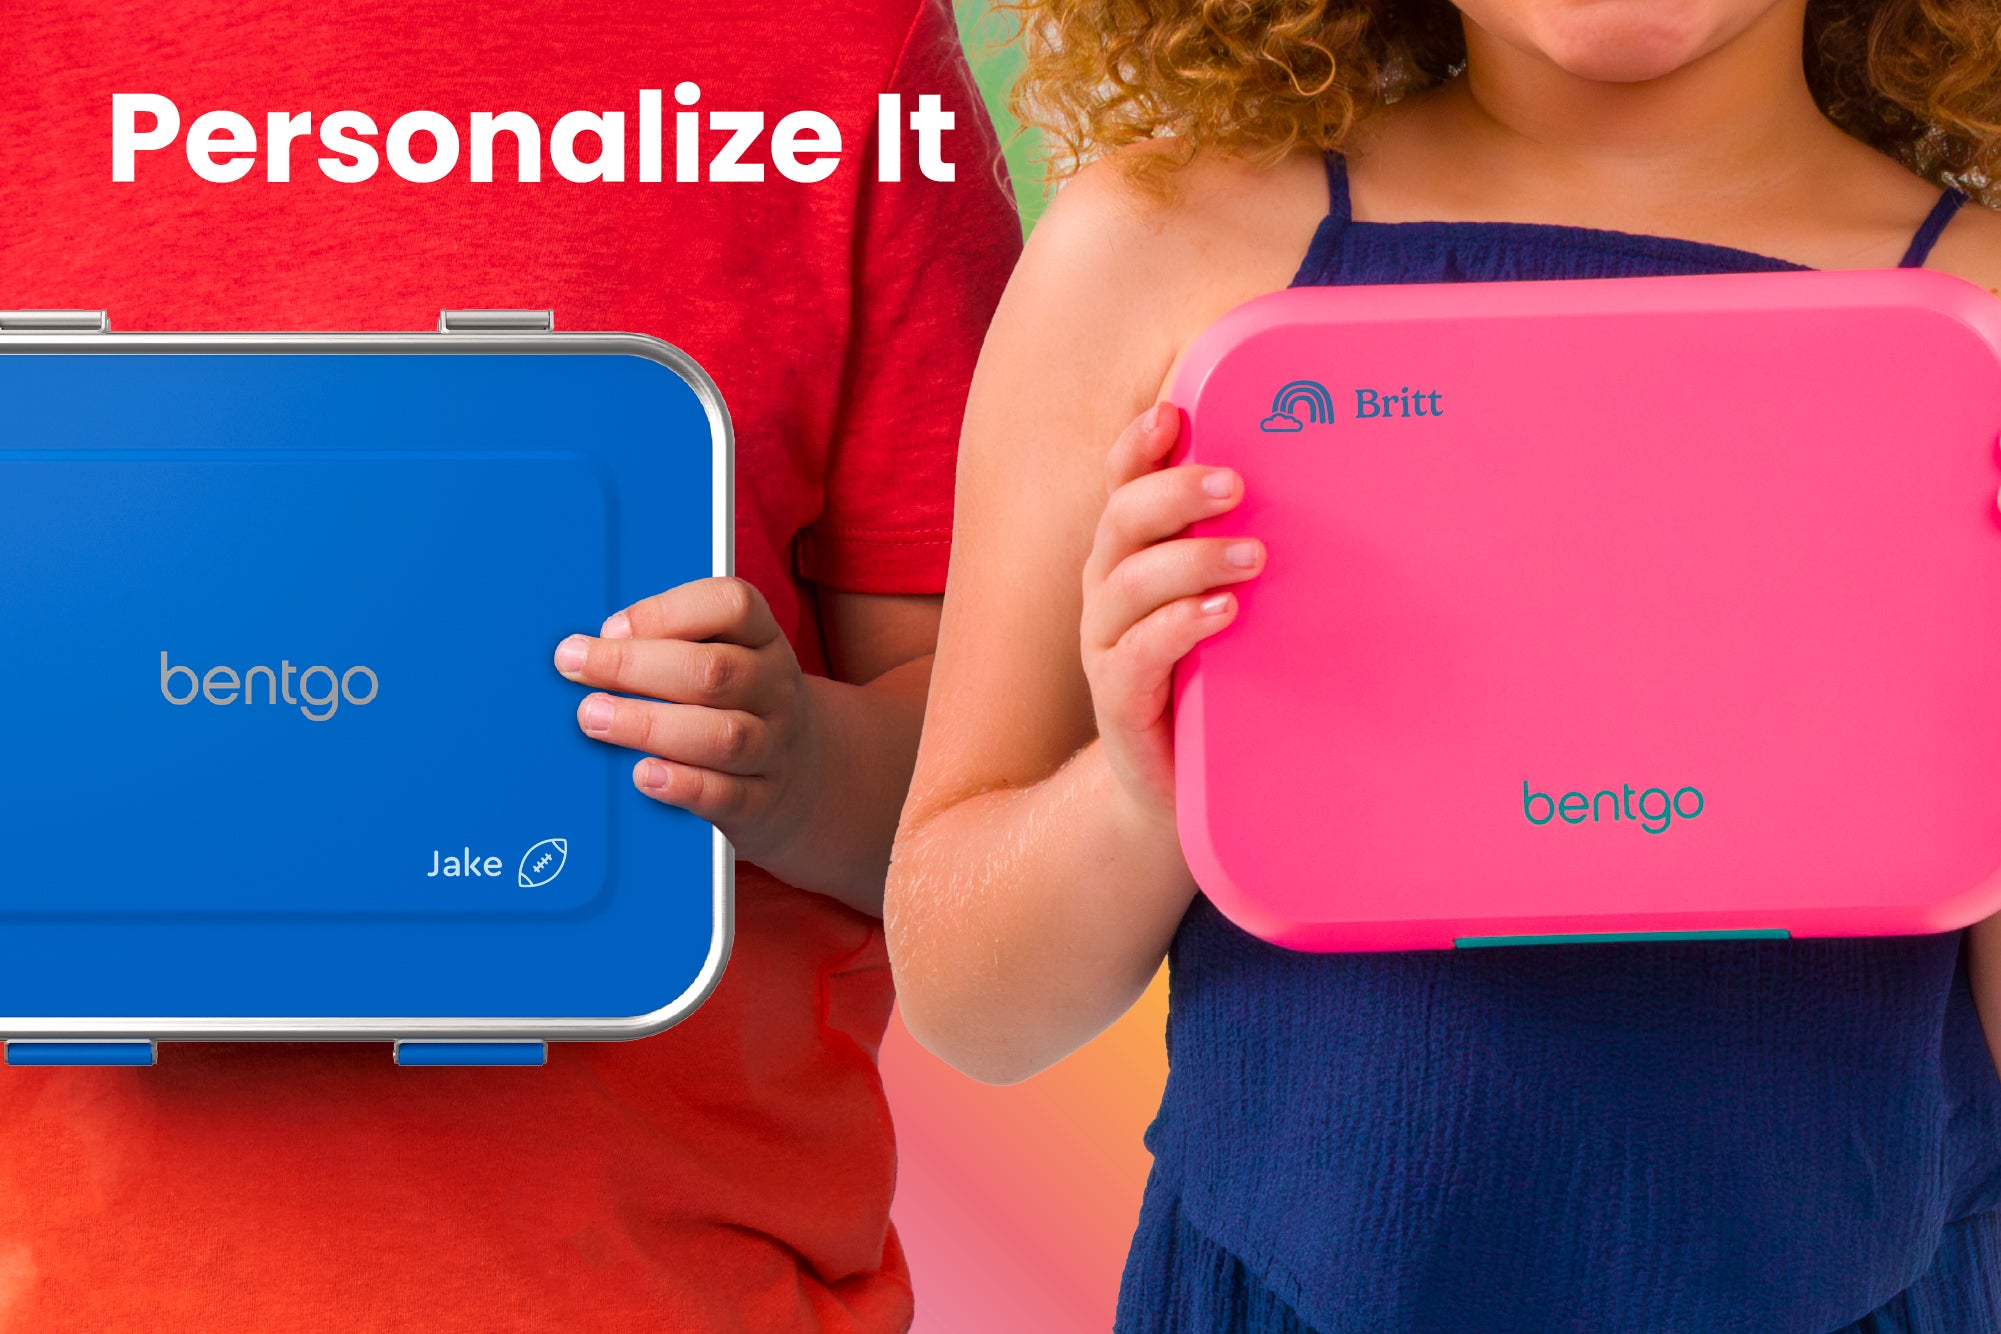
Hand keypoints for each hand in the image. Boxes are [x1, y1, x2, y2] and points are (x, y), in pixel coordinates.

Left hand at [553, 577, 819, 864]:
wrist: (805, 777)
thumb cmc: (739, 706)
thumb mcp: (726, 659)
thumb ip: (671, 645)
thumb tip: (594, 647)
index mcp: (764, 640)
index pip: (734, 605)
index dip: (668, 611)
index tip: (609, 627)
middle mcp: (775, 689)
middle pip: (714, 671)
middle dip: (634, 666)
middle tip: (575, 666)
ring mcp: (774, 747)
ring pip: (721, 736)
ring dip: (649, 725)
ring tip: (594, 718)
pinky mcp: (762, 800)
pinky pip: (725, 795)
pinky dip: (682, 785)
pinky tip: (643, 775)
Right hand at [1080, 403, 1262, 819]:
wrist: (1174, 785)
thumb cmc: (1213, 680)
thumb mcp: (1232, 604)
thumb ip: (1251, 550)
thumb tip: (1336, 486)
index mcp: (1132, 554)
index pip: (1123, 483)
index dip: (1140, 446)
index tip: (1175, 413)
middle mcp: (1108, 590)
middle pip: (1121, 519)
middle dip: (1175, 492)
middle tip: (1235, 484)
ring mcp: (1106, 644)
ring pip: (1128, 581)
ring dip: (1191, 559)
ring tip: (1253, 556)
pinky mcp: (1117, 698)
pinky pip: (1135, 653)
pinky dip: (1177, 626)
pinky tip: (1221, 614)